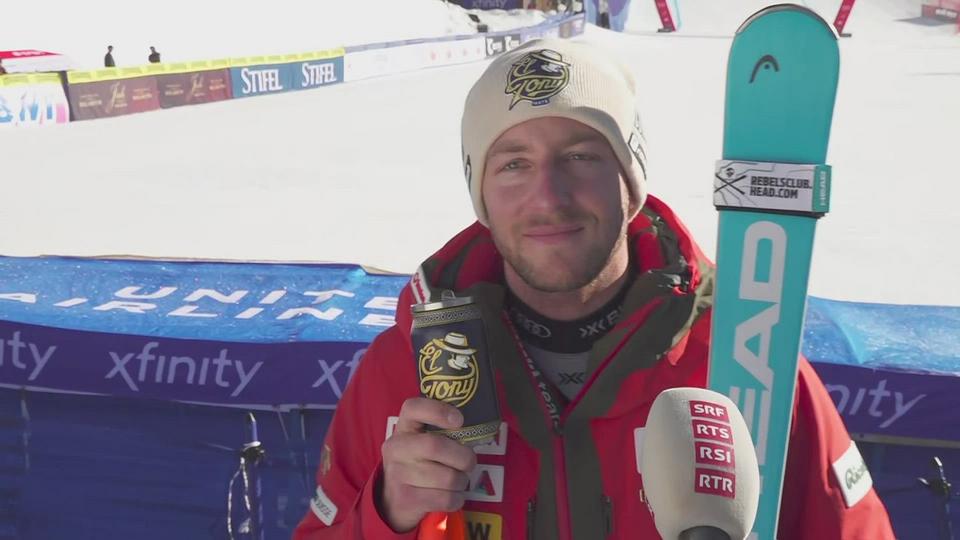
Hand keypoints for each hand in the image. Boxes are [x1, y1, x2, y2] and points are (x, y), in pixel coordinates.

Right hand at [379, 397, 476, 531]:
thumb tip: (473, 432)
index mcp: (403, 429)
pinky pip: (446, 498)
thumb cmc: (417, 464)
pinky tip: (452, 495)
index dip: (438, 410)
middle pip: (435, 446)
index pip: (413, 408)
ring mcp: (399, 474)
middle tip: (469, 462)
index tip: (459, 420)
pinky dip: (457, 498)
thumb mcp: (420, 443)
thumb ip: (441, 433)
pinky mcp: (407, 499)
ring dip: (462, 481)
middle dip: (463, 456)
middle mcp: (397, 448)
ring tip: (457, 480)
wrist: (392, 501)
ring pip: (447, 477)